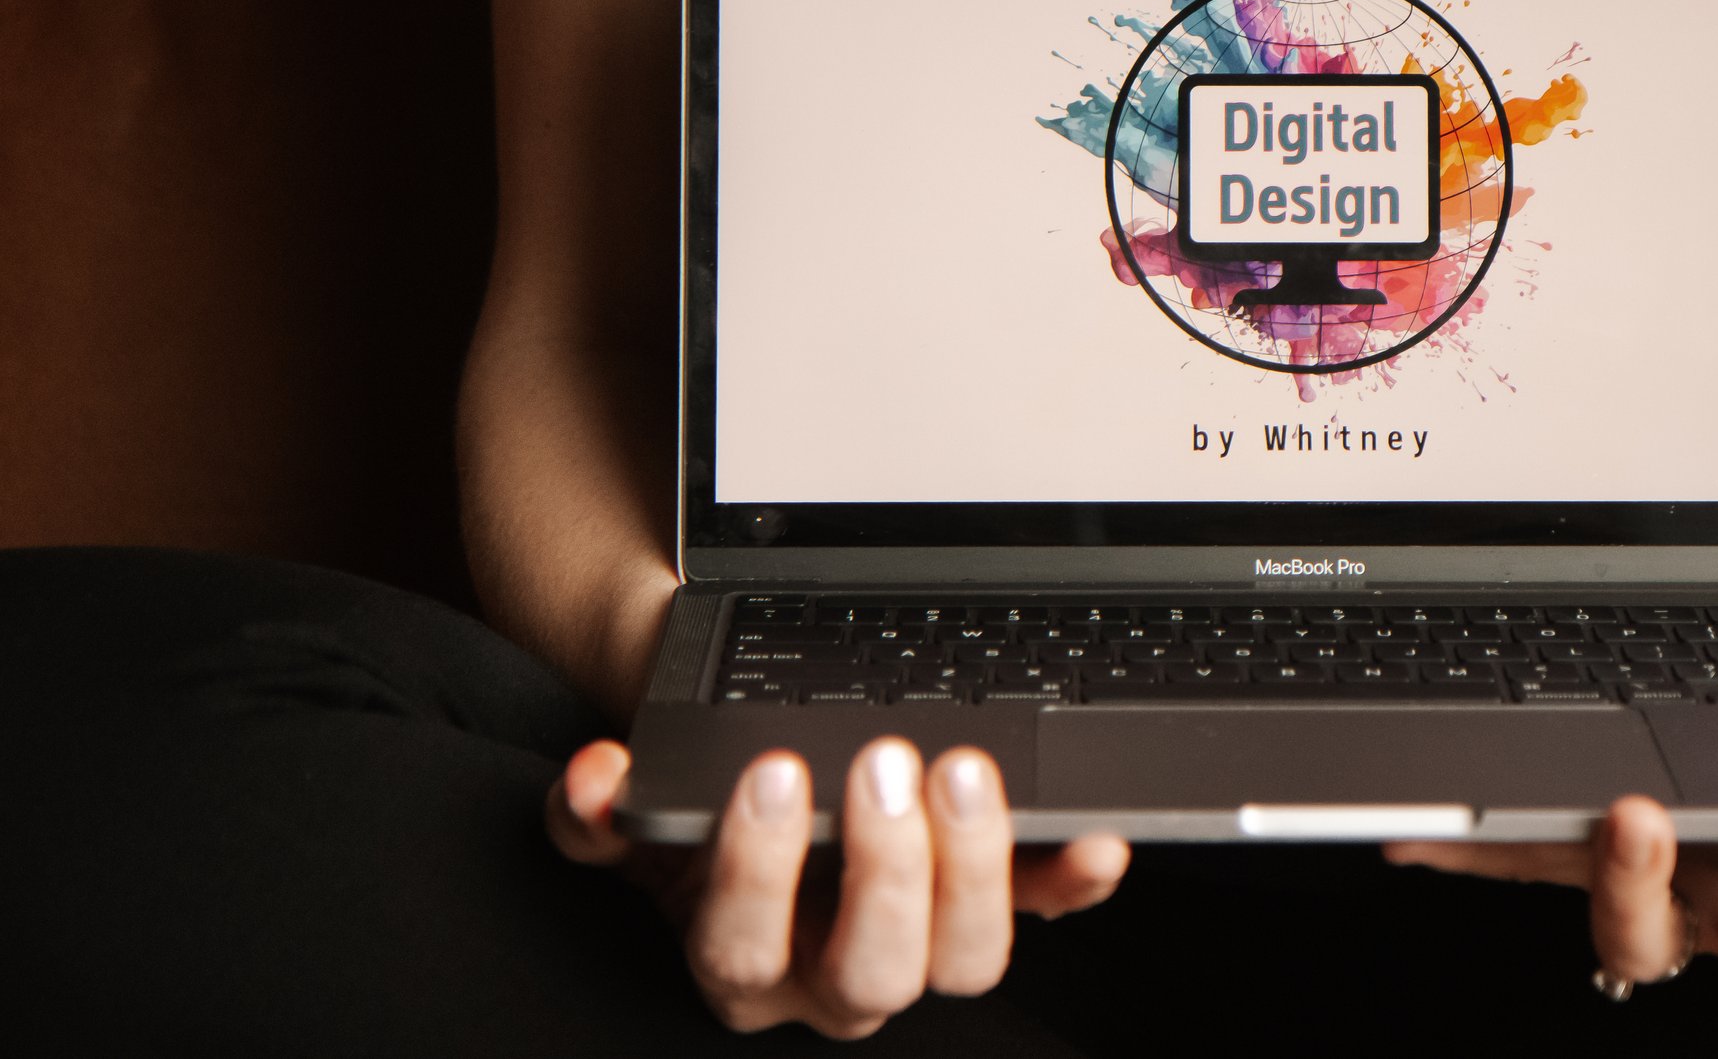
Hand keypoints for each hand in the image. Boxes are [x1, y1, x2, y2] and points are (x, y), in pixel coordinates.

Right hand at [549, 738, 1130, 1038]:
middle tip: (883, 765)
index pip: (742, 944)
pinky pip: (1046, 915)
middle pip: (872, 971)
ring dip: (973, 871)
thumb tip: (596, 782)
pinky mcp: (994, 913)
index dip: (757, 870)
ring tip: (962, 773)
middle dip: (885, 873)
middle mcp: (832, 978)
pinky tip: (1096, 838)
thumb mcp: (637, 823)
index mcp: (741, 958)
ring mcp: (922, 951)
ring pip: (963, 962)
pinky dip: (1074, 882)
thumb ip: (600, 813)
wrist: (761, 800)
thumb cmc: (704, 822)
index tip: (771, 775)